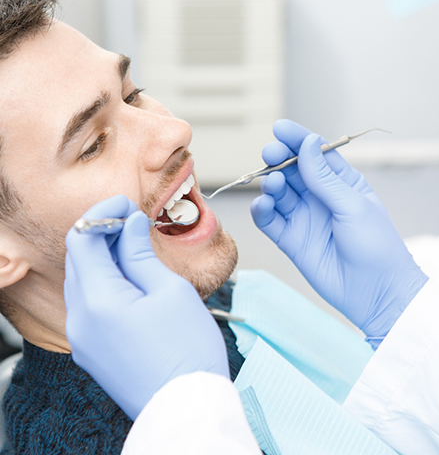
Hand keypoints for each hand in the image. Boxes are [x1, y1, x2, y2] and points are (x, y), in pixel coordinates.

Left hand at [65, 195, 228, 419]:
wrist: (187, 407)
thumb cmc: (187, 351)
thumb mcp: (170, 290)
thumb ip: (141, 253)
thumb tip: (129, 224)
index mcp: (97, 300)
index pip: (82, 238)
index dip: (102, 213)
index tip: (125, 203)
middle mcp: (80, 319)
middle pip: (79, 258)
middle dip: (103, 233)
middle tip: (134, 222)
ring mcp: (83, 337)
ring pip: (84, 280)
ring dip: (105, 257)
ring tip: (137, 248)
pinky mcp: (92, 348)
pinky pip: (90, 303)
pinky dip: (106, 281)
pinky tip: (133, 278)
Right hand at [251, 120, 427, 347]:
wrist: (375, 293)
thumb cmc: (375, 246)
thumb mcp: (353, 206)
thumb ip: (325, 178)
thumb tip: (308, 144)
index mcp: (342, 184)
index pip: (316, 154)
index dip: (298, 139)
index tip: (280, 129)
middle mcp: (320, 198)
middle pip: (293, 171)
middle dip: (279, 159)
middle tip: (270, 154)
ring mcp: (304, 219)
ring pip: (279, 194)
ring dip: (271, 185)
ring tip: (273, 185)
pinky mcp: (291, 240)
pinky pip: (270, 221)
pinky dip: (262, 211)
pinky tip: (262, 206)